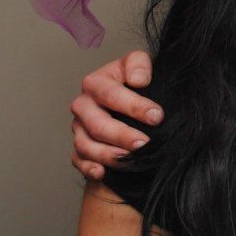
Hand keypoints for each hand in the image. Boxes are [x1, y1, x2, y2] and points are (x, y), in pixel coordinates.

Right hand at [70, 50, 160, 179]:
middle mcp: (83, 105)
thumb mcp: (138, 63)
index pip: (111, 95)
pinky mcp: (79, 147)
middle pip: (97, 125)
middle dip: (122, 136)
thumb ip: (139, 64)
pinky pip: (78, 161)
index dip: (134, 106)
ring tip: (133, 159)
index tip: (157, 116)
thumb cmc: (134, 79)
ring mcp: (79, 128)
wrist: (128, 98)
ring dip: (109, 155)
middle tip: (145, 144)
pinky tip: (103, 173)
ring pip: (86, 145)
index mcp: (95, 82)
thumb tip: (139, 80)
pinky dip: (89, 168)